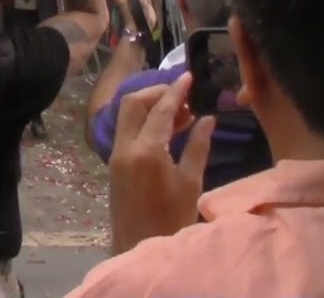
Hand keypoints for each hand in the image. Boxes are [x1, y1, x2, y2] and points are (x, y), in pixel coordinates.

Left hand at [108, 72, 214, 253]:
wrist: (139, 247)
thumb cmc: (172, 219)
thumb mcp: (191, 182)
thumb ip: (198, 146)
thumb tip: (208, 118)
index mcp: (146, 150)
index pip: (160, 109)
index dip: (176, 90)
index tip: (189, 76)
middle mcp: (125, 147)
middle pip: (133, 103)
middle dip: (156, 92)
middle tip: (183, 96)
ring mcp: (116, 154)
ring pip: (127, 116)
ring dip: (150, 107)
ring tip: (182, 113)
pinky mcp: (115, 163)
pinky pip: (127, 131)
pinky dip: (145, 122)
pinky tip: (168, 128)